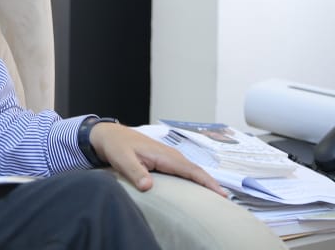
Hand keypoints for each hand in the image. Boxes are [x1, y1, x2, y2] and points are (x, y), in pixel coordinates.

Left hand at [89, 123, 226, 195]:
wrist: (109, 135)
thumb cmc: (116, 146)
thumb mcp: (122, 160)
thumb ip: (135, 172)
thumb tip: (148, 187)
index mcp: (163, 154)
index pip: (190, 169)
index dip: (206, 181)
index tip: (220, 193)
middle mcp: (169, 154)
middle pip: (195, 170)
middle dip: (210, 183)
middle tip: (225, 199)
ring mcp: (168, 156)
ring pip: (191, 169)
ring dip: (204, 180)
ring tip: (216, 195)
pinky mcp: (164, 159)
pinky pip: (184, 169)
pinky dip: (194, 177)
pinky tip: (197, 187)